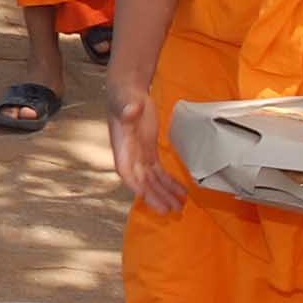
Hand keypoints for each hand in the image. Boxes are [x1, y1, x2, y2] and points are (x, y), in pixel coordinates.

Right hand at [108, 87, 183, 213]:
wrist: (127, 91)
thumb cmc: (124, 95)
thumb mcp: (126, 100)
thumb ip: (127, 107)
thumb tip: (129, 110)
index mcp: (121, 146)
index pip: (126, 171)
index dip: (135, 185)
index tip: (146, 196)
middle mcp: (128, 156)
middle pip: (141, 182)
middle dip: (155, 197)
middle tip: (169, 211)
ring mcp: (139, 156)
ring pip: (152, 181)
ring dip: (165, 194)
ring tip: (180, 207)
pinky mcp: (148, 153)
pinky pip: (158, 173)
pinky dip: (169, 183)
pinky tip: (181, 192)